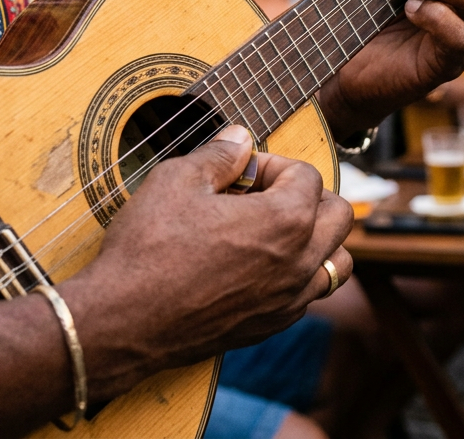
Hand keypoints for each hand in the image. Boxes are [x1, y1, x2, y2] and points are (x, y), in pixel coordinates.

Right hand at [61, 125, 353, 400]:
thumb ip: (219, 155)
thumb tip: (240, 137)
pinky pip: (309, 295)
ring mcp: (290, 298)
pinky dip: (299, 275)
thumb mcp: (176, 181)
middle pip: (339, 215)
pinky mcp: (272, 325)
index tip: (241, 172)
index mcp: (286, 220)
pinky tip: (260, 266)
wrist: (124, 322)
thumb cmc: (148, 250)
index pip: (309, 176)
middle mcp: (300, 261)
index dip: (274, 165)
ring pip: (338, 261)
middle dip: (309, 196)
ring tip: (275, 231)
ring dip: (317, 239)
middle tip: (265, 195)